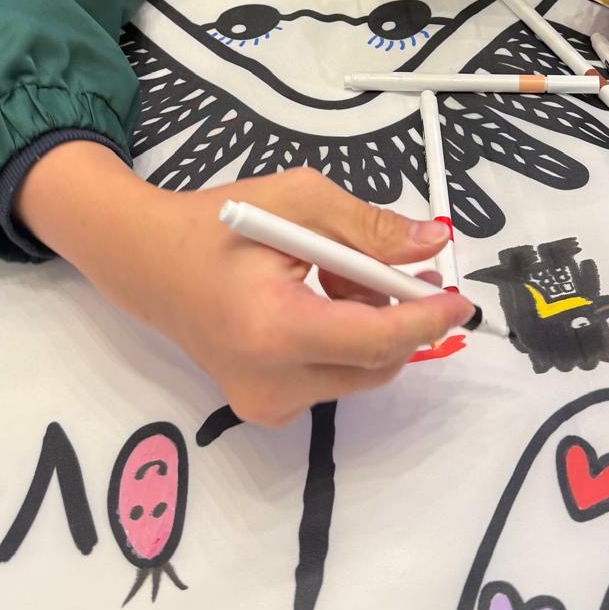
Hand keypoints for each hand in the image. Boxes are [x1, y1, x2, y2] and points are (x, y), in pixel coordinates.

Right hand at [15, 146, 472, 426]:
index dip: (427, 318)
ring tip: (335, 273)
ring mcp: (265, 404)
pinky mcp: (265, 409)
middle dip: (397, 314)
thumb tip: (432, 245)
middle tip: (393, 265)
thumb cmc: (218, 224)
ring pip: (360, 371)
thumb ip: (369, 228)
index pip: (376, 339)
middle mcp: (270, 381)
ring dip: (370, 325)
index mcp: (275, 328)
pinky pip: (334, 378)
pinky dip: (344, 341)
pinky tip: (316, 301)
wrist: (148, 263)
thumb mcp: (298, 200)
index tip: (460, 296)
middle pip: (375, 362)